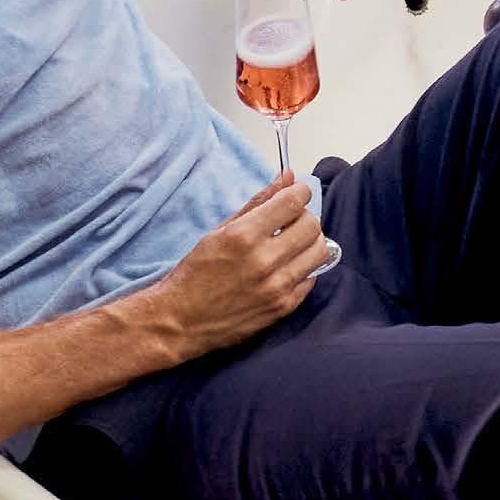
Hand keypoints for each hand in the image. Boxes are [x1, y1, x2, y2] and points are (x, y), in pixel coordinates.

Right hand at [128, 176, 332, 362]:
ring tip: (291, 245)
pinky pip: (312, 279)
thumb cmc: (195, 274)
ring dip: (309, 242)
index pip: (293, 201)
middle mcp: (263, 260)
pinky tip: (286, 268)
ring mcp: (276, 287)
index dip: (299, 192)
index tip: (296, 194)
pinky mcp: (283, 308)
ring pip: (319, 251)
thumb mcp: (220, 231)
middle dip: (305, 217)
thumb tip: (288, 177)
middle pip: (312, 225)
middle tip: (290, 222)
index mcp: (244, 235)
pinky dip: (304, 269)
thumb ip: (258, 202)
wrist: (179, 322)